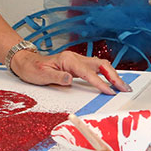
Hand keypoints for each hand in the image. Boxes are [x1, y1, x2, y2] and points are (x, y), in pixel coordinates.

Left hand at [9, 49, 127, 95]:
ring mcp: (77, 61)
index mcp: (68, 60)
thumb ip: (57, 77)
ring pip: (101, 65)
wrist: (26, 62)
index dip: (100, 82)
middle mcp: (75, 58)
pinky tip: (112, 80)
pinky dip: (106, 74)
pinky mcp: (77, 65)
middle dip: (114, 76)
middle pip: (101, 65)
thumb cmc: (32, 69)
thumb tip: (70, 79)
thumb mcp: (42, 75)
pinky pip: (95, 68)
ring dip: (113, 75)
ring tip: (122, 86)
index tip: (110, 91)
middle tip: (124, 88)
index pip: (89, 72)